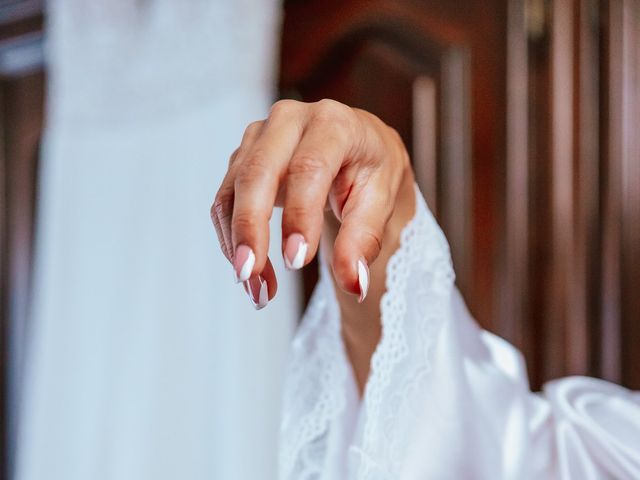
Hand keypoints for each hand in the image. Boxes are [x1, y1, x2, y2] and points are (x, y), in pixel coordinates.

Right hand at [211, 99, 410, 308]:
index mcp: (333, 123)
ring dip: (238, 243)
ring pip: (234, 190)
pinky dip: (232, 239)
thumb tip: (353, 283)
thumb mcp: (380, 201)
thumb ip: (364, 240)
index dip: (299, 215)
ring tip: (257, 288)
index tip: (296, 261)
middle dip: (251, 228)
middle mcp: (289, 121)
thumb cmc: (370, 170)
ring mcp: (259, 137)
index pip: (309, 167)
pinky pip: (225, 201)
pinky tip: (249, 271)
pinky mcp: (241, 158)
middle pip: (258, 172)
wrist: (355, 147)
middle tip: (252, 276)